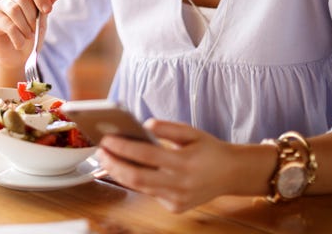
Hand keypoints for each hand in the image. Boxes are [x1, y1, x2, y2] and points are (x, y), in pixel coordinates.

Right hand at [0, 0, 58, 70]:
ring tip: (28, 37)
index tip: (48, 10)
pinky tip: (20, 44)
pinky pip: (8, 25)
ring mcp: (2, 7)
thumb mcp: (42, 23)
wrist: (17, 54)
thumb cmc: (30, 35)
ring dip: (25, 27)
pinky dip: (17, 37)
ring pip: (14, 10)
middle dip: (32, 16)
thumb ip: (45, 9)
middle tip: (35, 30)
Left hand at [96, 119, 237, 212]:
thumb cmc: (208, 149)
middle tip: (100, 151)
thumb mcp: (192, 132)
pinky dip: (137, 181)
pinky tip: (126, 169)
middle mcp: (181, 185)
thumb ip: (168, 127)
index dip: (123, 147)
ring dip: (120, 173)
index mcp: (185, 163)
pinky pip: (150, 194)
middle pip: (137, 177)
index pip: (146, 155)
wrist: (232, 174)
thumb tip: (144, 124)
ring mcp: (178, 199)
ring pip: (140, 188)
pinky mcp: (176, 207)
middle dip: (114, 164)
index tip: (106, 139)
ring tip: (107, 158)